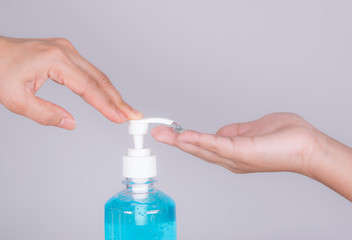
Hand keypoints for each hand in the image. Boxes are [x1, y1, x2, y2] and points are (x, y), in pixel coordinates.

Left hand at [0, 33, 142, 129]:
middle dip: (118, 100)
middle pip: (100, 79)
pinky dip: (101, 85)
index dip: (107, 105)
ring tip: (125, 109)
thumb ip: (46, 114)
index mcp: (55, 60)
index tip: (120, 118)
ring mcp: (66, 50)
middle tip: (133, 116)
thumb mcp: (17, 100)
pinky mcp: (65, 53)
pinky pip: (89, 71)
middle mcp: (65, 52)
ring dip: (112, 93)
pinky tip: (108, 95)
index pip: (89, 87)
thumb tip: (70, 123)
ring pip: (97, 74)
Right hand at [152, 113, 317, 173]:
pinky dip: (198, 140)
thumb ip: (234, 132)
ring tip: (162, 134)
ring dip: (180, 141)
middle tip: (156, 133)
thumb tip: (220, 132)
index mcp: (232, 152)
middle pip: (197, 150)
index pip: (203, 146)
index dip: (185, 140)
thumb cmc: (286, 139)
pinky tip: (184, 136)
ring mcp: (235, 157)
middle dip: (175, 142)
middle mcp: (230, 159)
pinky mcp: (241, 152)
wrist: (307, 147)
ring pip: (202, 149)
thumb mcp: (252, 131)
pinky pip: (215, 145)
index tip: (170, 131)